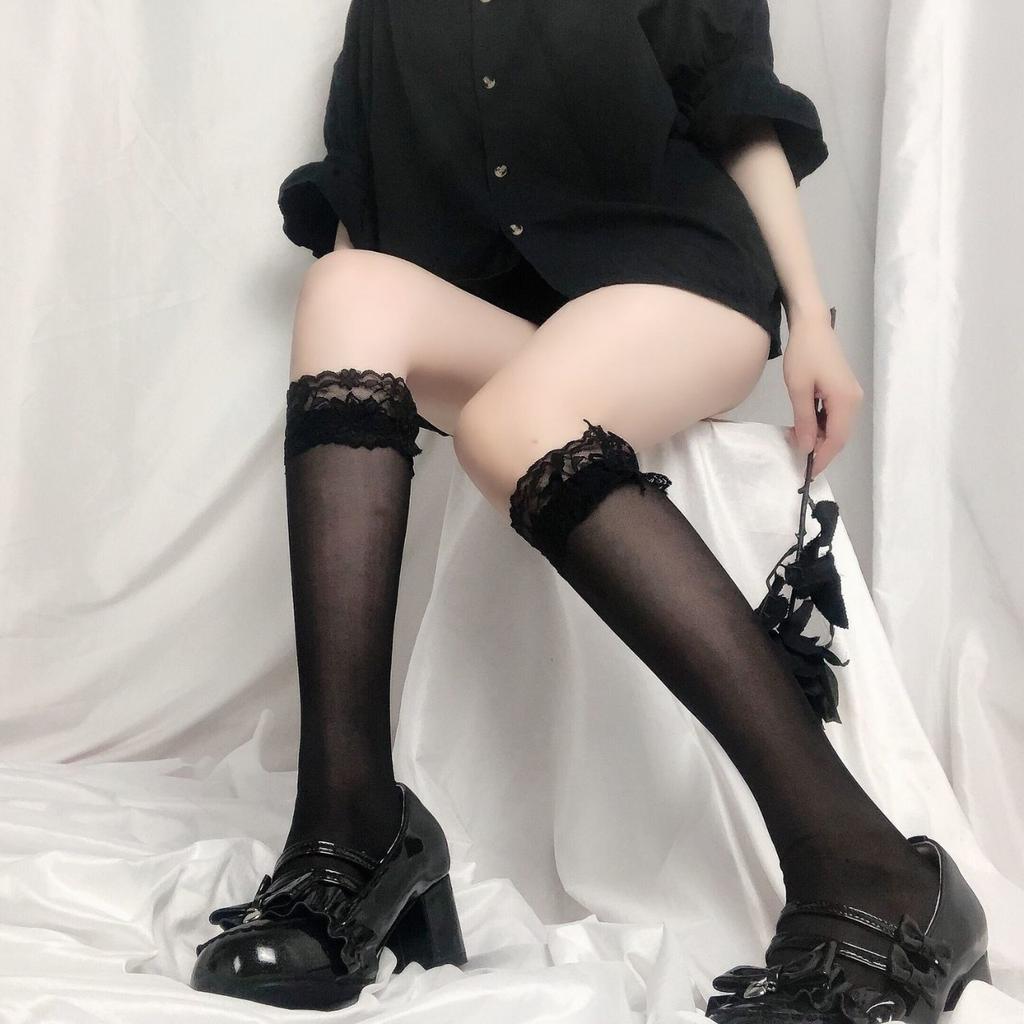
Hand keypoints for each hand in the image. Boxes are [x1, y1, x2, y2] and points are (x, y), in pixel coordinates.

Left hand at [782, 306, 863, 478]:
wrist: (812, 325)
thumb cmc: (803, 355)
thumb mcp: (799, 389)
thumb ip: (804, 420)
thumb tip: (806, 447)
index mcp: (846, 401)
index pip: (836, 439)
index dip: (822, 457)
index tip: (807, 471)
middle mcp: (855, 401)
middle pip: (839, 435)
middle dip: (819, 447)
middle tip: (795, 451)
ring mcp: (852, 395)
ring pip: (836, 426)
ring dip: (818, 435)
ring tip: (795, 436)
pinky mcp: (845, 390)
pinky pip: (834, 415)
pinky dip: (820, 423)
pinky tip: (804, 423)